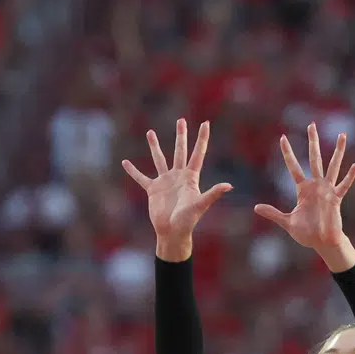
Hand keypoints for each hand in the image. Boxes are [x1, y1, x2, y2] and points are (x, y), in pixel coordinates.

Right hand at [122, 118, 232, 261]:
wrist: (172, 232)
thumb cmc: (188, 221)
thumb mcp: (200, 205)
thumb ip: (213, 194)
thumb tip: (229, 186)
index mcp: (191, 177)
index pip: (197, 153)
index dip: (202, 139)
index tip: (205, 123)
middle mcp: (178, 176)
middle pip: (180, 151)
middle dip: (181, 136)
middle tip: (180, 120)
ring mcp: (165, 182)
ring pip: (159, 159)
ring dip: (154, 146)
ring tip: (150, 132)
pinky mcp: (153, 190)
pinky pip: (141, 177)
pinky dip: (133, 171)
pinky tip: (125, 163)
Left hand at [253, 123, 354, 271]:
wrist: (322, 243)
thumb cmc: (307, 234)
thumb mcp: (287, 222)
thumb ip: (273, 213)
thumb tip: (256, 208)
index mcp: (303, 189)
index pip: (293, 166)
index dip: (288, 153)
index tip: (282, 138)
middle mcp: (316, 185)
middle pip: (314, 158)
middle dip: (313, 141)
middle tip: (311, 125)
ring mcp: (327, 190)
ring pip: (333, 166)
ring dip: (337, 151)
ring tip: (342, 135)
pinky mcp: (336, 199)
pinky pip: (344, 185)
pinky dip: (350, 176)